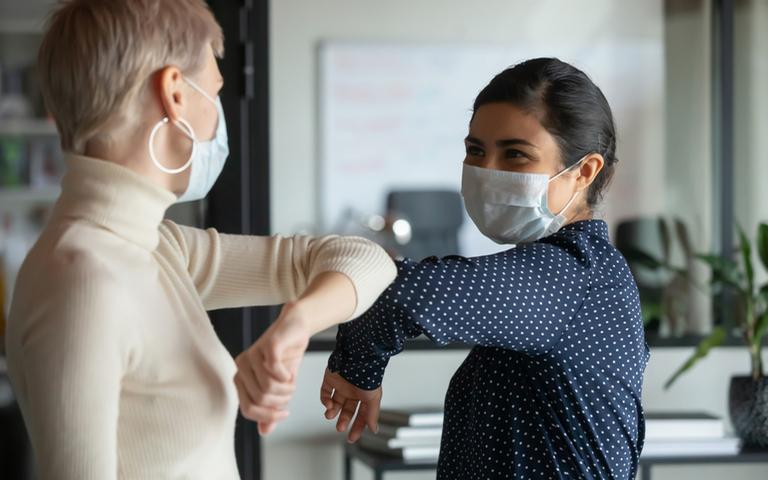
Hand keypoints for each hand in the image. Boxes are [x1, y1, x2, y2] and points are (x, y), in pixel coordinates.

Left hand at [234, 301, 310, 434]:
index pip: (248, 409)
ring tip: (291, 383)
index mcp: (240, 377)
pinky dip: (286, 377)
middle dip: (281, 402)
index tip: (285, 413)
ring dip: (286, 390)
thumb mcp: (279, 387)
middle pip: (260, 400)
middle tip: (290, 392)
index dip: (268, 416)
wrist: (296, 327)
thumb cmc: (286, 357)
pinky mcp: (267, 345)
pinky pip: (275, 371)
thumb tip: (264, 431)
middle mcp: (241, 366)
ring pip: (268, 387)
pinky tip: (290, 373)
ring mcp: (253, 354)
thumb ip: (270, 408)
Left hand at [320, 369, 381, 442]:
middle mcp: (353, 391)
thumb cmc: (368, 375)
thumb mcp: (373, 398)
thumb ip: (372, 414)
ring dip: (332, 412)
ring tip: (330, 415)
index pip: (361, 415)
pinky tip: (329, 404)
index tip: (352, 437)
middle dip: (343, 420)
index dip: (357, 426)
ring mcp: (341, 385)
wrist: (357, 357)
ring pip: (335, 403)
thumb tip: (374, 429)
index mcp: (364, 395)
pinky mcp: (330, 379)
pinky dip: (325, 400)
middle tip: (340, 428)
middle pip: (347, 410)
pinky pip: (325, 392)